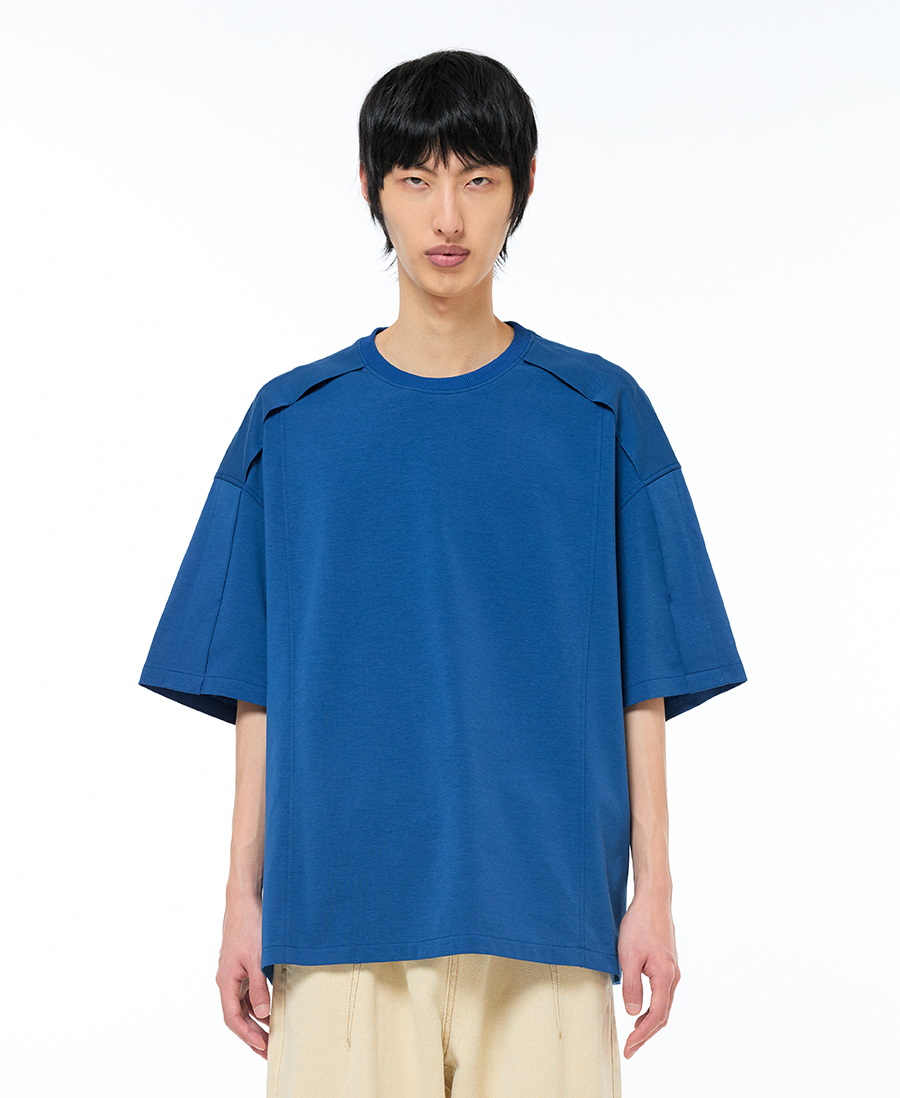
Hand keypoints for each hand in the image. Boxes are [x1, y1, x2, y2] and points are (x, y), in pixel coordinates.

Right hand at [216, 895, 269, 1058]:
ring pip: (242, 1005)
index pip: (233, 1018)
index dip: (247, 1034)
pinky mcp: (241, 965)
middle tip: (269, 1051)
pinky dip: (257, 1004)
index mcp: (226, 980)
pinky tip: (270, 1010)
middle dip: (252, 1034)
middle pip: (237, 1015)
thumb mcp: (258, 958)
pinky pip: (246, 992)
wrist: (245, 900)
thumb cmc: (250, 926)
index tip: (263, 1046)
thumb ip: (258, 988)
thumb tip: (262, 1015)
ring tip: (271, 1036)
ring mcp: (233, 973)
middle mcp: (227, 980)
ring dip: (255, 1021)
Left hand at [616, 892, 680, 1057]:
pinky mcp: (668, 964)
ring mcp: (672, 970)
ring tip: (634, 1034)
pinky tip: (641, 1009)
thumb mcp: (628, 956)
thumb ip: (632, 986)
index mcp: (665, 977)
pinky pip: (662, 993)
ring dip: (650, 1021)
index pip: (656, 1016)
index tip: (629, 1048)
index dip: (643, 1035)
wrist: (653, 900)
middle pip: (663, 1014)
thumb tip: (632, 1013)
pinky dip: (652, 1007)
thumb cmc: (640, 925)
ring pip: (664, 1005)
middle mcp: (673, 977)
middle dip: (646, 1034)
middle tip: (630, 1049)